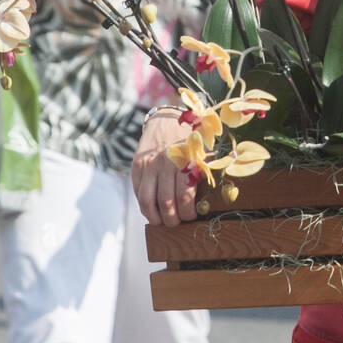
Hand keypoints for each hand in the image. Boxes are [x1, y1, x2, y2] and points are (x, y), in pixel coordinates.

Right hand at [132, 110, 196, 225]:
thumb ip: (201, 173)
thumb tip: (206, 202)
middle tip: (177, 223)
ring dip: (156, 218)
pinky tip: (152, 212)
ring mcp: (148, 165)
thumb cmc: (188, 139)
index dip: (188, 212)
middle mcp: (164, 163)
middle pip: (166, 202)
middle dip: (172, 219)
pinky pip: (138, 193)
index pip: (184, 196)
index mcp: (184, 160)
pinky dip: (145, 207)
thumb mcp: (199, 151)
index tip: (192, 217)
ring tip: (163, 223)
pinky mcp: (136, 166)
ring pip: (148, 201)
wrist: (164, 119)